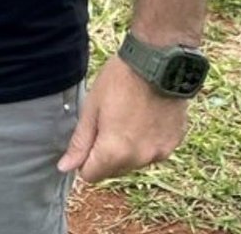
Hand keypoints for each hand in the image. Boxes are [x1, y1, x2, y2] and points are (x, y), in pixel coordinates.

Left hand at [57, 55, 188, 182]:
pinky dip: (146, 141)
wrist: (157, 64)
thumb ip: (80, 142)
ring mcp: (160, 153)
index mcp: (115, 152)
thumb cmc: (119, 81)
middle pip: (114, 170)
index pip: (92, 176)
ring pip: (134, 162)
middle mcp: (139, 160)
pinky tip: (143, 117)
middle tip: (106, 121)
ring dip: (127, 149)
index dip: (84, 160)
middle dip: (105, 153)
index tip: (87, 138)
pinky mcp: (174, 143)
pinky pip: (153, 151)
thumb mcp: (91, 108)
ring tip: (126, 116)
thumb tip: (65, 167)